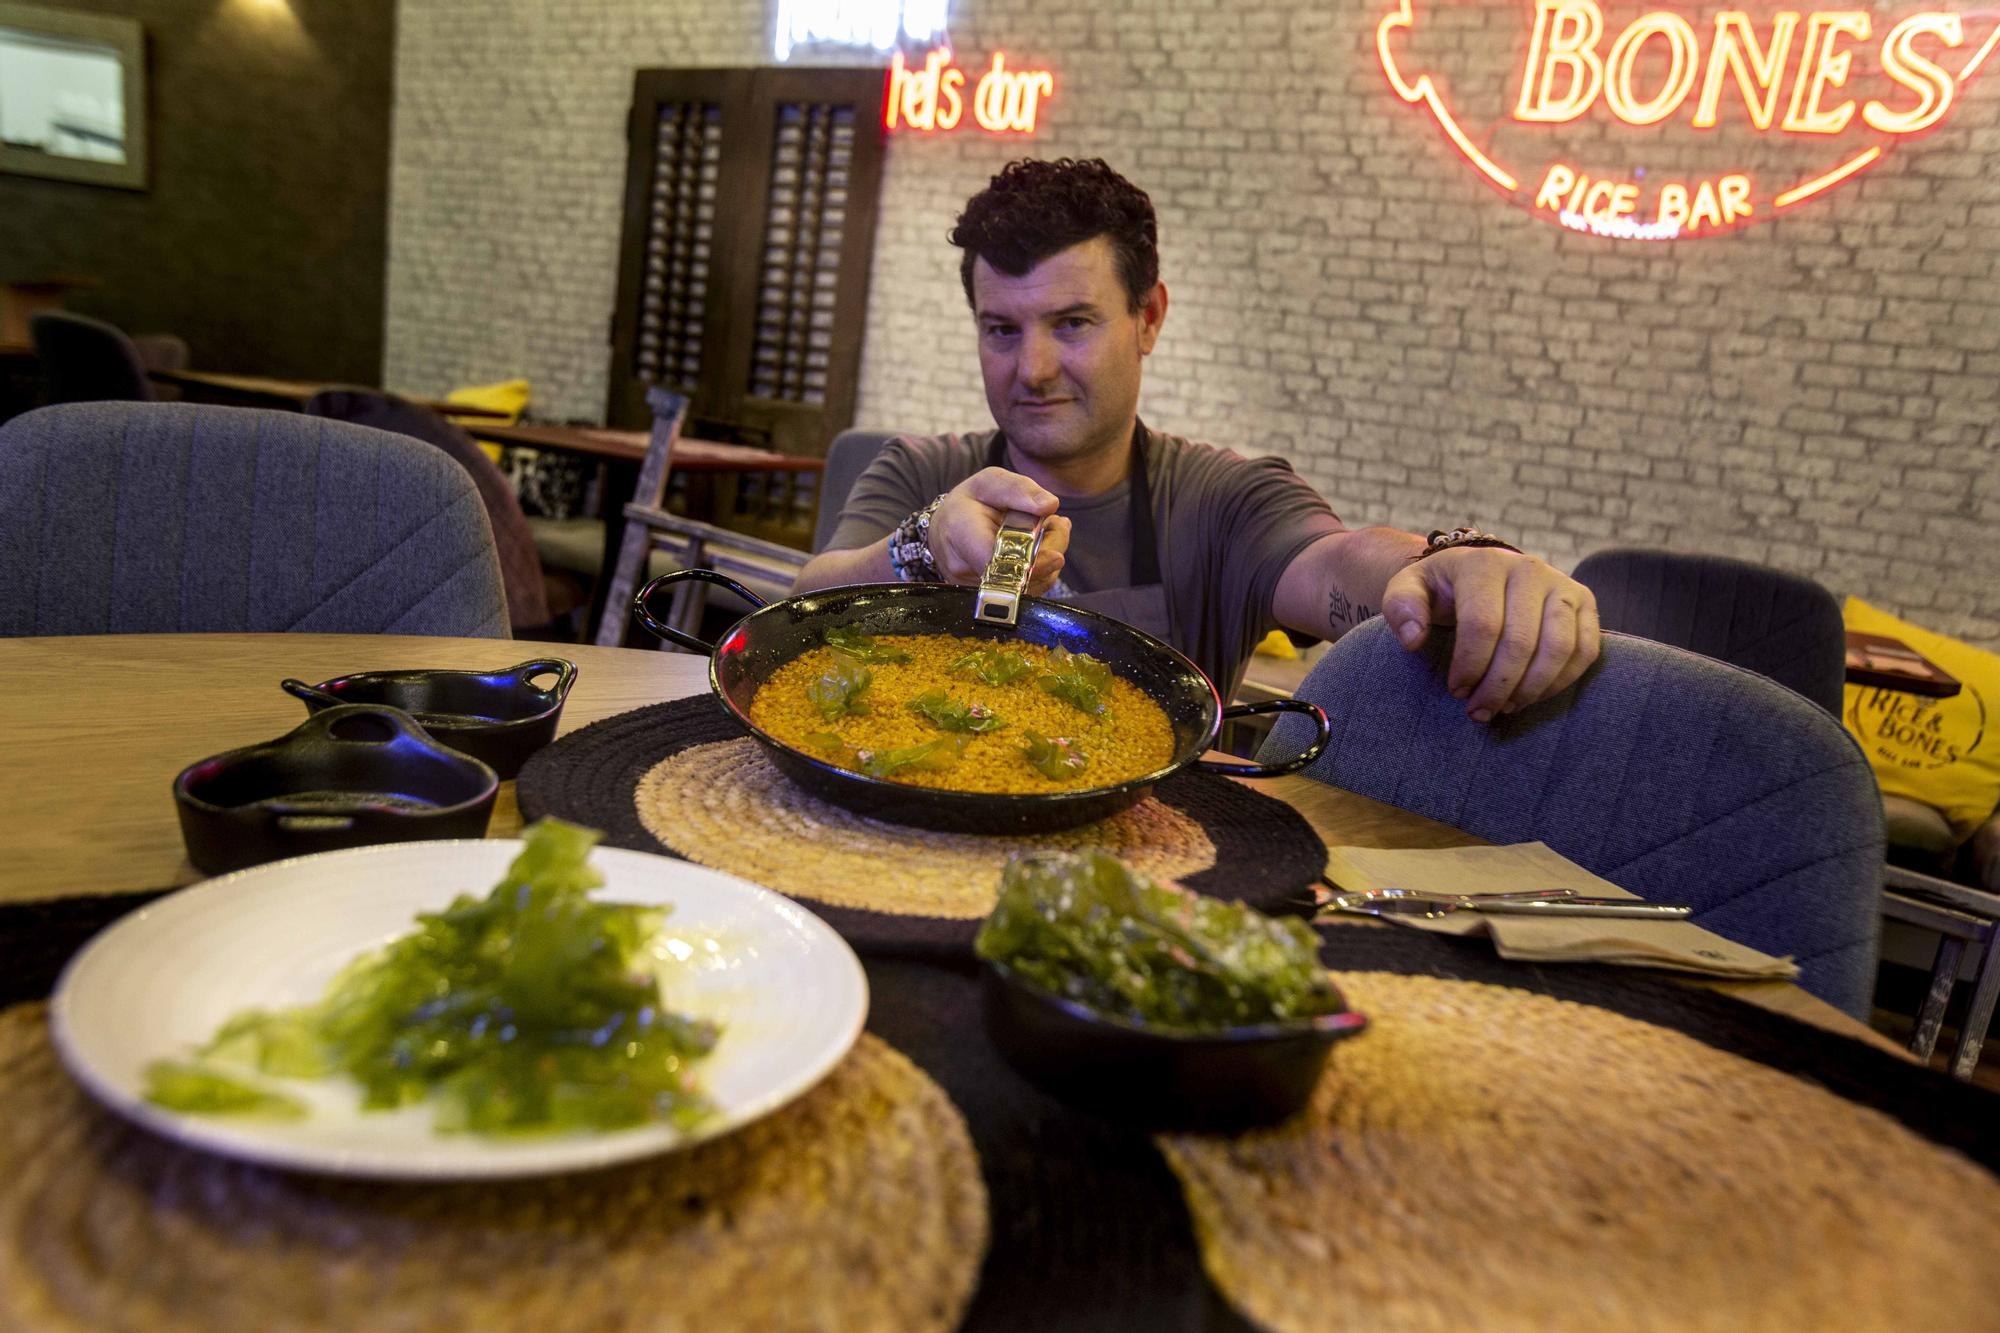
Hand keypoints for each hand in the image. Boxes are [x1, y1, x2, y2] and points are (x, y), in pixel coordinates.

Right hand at [925, 467, 1072, 595]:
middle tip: (1059, 525)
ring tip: (1048, 530)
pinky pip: (1025, 591)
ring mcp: (975, 590)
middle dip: (1048, 554)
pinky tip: (1041, 547)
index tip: (1056, 556)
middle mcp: (964, 568)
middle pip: (1017, 577)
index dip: (1030, 563)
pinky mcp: (989, 600)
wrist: (947, 529)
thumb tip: (1050, 505)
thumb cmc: (970, 503)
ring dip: (1047, 562)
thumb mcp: (990, 483)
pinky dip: (1041, 571)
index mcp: (960, 532)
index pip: (996, 560)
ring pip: (1026, 587)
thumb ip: (1019, 489)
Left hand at [1380, 548, 1599, 721]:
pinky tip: (1531, 696)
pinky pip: (1585, 650)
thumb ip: (1401, 608)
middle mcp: (1529, 569)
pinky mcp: (1584, 602)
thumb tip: (1414, 639)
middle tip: (1478, 711)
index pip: (1482, 624)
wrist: (1478, 572)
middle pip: (1521, 641)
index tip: (1457, 691)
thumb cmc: (1441, 589)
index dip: (1470, 666)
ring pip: (1559, 647)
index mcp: (1484, 564)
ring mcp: (1561, 584)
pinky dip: (1561, 681)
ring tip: (1505, 707)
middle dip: (1498, 686)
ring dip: (1532, 688)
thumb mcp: (1407, 590)